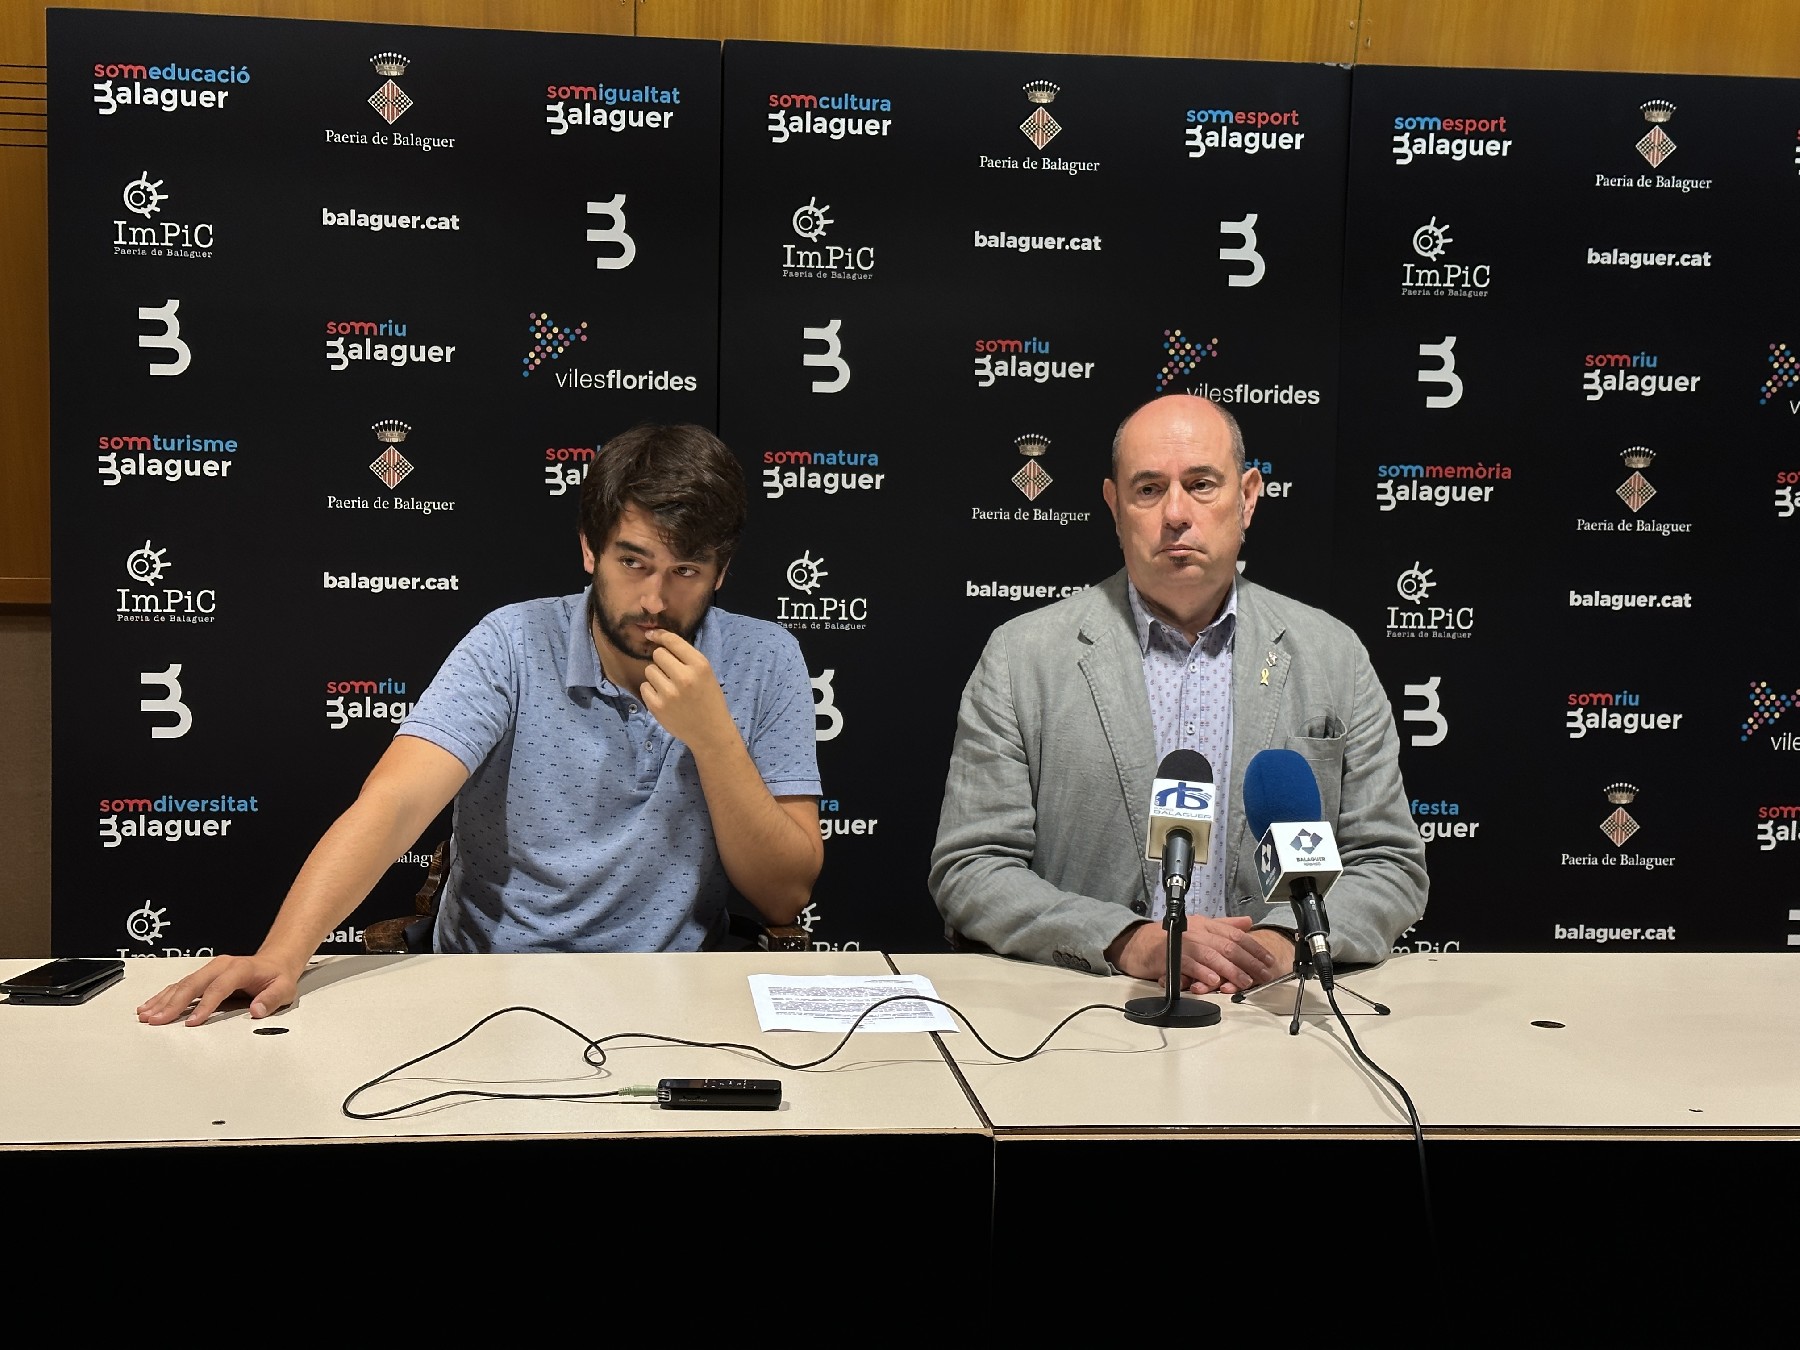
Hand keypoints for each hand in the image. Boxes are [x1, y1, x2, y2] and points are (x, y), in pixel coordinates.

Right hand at [136, 954, 297, 1026]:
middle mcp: (221, 966)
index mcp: (240, 969)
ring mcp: (210, 969)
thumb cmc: (277, 977)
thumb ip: (271, 999)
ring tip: (147, 1015)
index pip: (218, 987)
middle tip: (157, 1020)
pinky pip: (180, 984)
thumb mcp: (284, 989)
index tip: (192, 1022)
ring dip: (163, 1000)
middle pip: (193, 984)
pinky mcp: (204, 975)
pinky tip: (151, 1005)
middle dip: (173, 1003)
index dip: (205, 1005)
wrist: (275, 962)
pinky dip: (164, 996)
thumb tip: (257, 1010)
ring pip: (182, 984)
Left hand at [639, 629, 735, 753]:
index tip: (651, 634)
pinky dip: (651, 690)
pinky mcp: (657, 707)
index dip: (660, 635)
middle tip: (671, 672)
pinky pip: (644, 687)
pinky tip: (664, 698)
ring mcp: (669, 693)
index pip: (673, 641)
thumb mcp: (706, 673)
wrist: (710, 732)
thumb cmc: (709, 699)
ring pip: (649, 670)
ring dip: (656, 676)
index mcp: (700, 666)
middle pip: (658, 654)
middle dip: (662, 661)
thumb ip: (686, 657)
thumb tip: (657, 637)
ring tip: (670, 688)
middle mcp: (684, 677)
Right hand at [1112, 916, 1285, 994]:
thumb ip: (1224, 925)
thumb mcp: (1199, 928)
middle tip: (1262, 975)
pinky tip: (1214, 981)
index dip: (1254, 947)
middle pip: (1227, 945)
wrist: (1139, 944)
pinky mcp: (1170, 957)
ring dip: (1230, 970)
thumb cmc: (1170, 939)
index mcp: (1206, 925)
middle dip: (1248, 961)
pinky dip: (1202, 973)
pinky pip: (1189, 965)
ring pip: (1211, 955)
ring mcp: (1183, 944)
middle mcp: (1196, 931)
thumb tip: (1248, 922)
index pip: (1235, 934)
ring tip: (1244, 982)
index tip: (1268, 960)